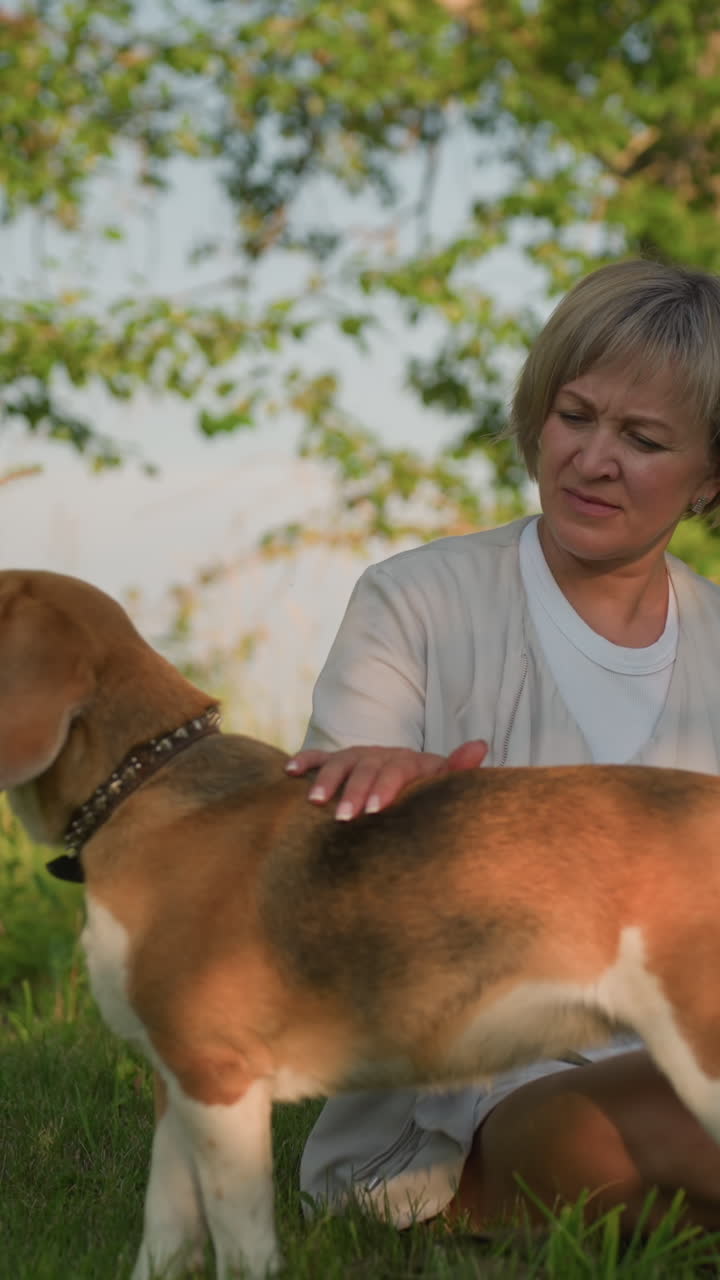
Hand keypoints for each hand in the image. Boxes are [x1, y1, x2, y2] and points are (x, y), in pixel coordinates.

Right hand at [285, 739, 487, 819]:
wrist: (413, 780)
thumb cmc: (429, 791)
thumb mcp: (445, 781)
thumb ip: (458, 768)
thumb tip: (481, 745)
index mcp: (407, 762)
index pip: (395, 771)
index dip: (385, 788)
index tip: (376, 810)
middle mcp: (381, 755)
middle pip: (365, 769)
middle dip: (354, 791)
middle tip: (344, 817)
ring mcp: (358, 757)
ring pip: (339, 763)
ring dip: (326, 780)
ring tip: (315, 802)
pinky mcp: (338, 761)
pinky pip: (318, 757)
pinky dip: (304, 761)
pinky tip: (289, 772)